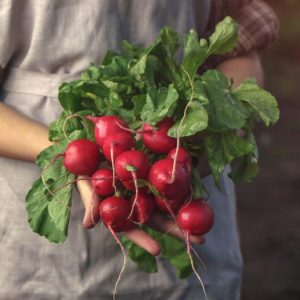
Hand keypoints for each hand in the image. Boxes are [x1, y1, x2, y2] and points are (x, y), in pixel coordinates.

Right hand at [76, 176, 204, 255]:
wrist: (90, 150)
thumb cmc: (86, 169)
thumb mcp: (86, 185)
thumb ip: (90, 202)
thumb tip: (89, 225)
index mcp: (121, 208)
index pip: (134, 227)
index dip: (144, 239)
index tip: (158, 251)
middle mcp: (136, 200)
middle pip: (157, 218)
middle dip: (176, 229)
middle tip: (199, 241)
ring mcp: (145, 187)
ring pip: (166, 200)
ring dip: (184, 209)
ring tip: (204, 218)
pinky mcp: (151, 171)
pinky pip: (167, 179)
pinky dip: (181, 185)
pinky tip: (198, 190)